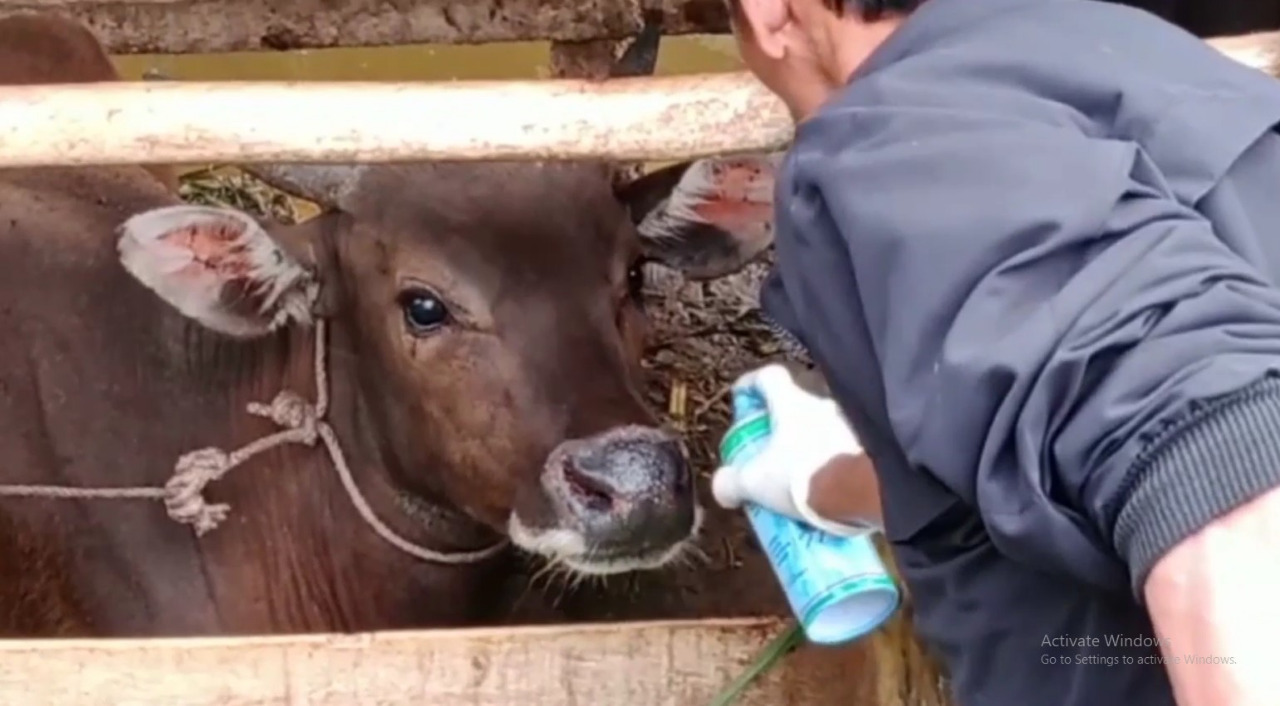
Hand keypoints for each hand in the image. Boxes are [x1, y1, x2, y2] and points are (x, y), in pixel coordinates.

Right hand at [711, 362, 881, 536]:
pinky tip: (824, 487)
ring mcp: (851, 423)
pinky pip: (844, 449)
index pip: (769, 376)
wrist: (857, 493)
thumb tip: (723, 487)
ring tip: (800, 476)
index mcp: (792, 402)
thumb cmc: (800, 475)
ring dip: (810, 447)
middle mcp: (824, 404)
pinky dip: (832, 463)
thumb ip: (732, 482)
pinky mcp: (871, 446)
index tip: (743, 398)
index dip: (752, 384)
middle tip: (770, 452)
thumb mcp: (754, 482)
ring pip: (823, 429)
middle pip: (796, 407)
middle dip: (782, 428)